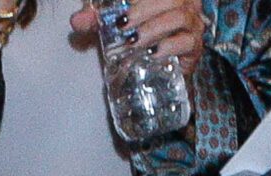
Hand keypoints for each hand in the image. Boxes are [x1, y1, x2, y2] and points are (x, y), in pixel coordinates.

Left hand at [71, 0, 203, 68]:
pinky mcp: (194, 47)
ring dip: (155, 28)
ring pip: (181, 16)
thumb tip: (76, 20)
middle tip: (122, 26)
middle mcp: (184, 3)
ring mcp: (192, 24)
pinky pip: (188, 41)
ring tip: (134, 42)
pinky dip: (170, 46)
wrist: (154, 75)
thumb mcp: (112, 29)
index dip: (141, 0)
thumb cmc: (135, 42)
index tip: (122, 12)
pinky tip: (153, 53)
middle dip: (145, 10)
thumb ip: (95, 22)